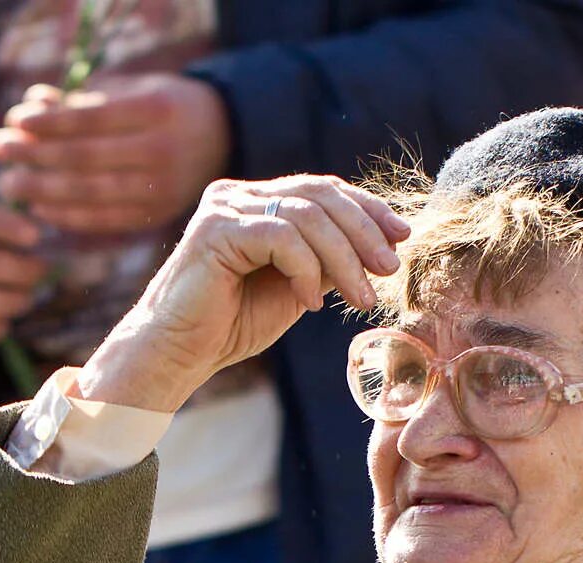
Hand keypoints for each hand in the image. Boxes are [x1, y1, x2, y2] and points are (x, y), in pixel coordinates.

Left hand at [0, 75, 231, 233]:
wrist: (222, 138)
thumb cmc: (163, 106)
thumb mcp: (130, 90)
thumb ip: (82, 100)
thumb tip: (31, 105)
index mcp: (155, 111)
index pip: (90, 121)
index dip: (48, 123)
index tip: (13, 120)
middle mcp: (160, 153)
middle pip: (86, 159)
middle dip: (36, 156)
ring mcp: (162, 190)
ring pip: (92, 193)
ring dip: (43, 190)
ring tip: (8, 184)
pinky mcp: (157, 216)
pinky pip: (106, 219)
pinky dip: (70, 216)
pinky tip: (40, 208)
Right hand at [76, 176, 409, 412]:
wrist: (180, 353)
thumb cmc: (231, 325)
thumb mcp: (295, 289)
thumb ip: (327, 262)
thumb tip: (379, 250)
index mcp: (257, 202)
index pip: (323, 190)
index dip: (367, 209)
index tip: (402, 236)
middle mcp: (239, 195)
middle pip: (320, 194)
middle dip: (364, 231)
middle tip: (389, 269)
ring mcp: (225, 207)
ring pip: (306, 216)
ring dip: (343, 258)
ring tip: (361, 298)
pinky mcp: (215, 230)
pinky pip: (279, 238)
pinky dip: (305, 270)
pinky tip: (309, 304)